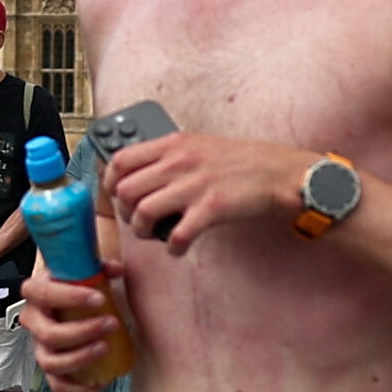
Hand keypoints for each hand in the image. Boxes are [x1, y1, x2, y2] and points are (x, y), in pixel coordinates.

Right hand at [17, 261, 128, 391]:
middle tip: (111, 324)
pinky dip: (78, 389)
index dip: (70, 297)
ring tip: (106, 347)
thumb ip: (101, 267)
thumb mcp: (84, 270)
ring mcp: (39, 347)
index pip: (44, 294)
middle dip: (82, 331)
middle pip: (48, 334)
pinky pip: (57, 385)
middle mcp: (32, 321)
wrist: (67, 302)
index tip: (100, 298)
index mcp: (36, 293)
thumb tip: (117, 270)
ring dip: (81, 358)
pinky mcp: (50, 368)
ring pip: (50, 363)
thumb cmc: (76, 285)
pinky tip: (100, 381)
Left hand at [93, 129, 297, 254]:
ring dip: (143, 231)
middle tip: (138, 220)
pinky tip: (178, 247)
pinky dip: (172, 247)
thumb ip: (170, 156)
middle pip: (125, 190)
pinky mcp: (212, 208)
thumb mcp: (200, 146)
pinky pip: (176, 235)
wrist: (280, 173)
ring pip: (142, 212)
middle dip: (125, 212)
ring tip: (155, 235)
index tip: (116, 196)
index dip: (110, 182)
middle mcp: (179, 161)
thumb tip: (140, 176)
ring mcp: (195, 185)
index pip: (120, 160)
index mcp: (174, 144)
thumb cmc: (242, 162)